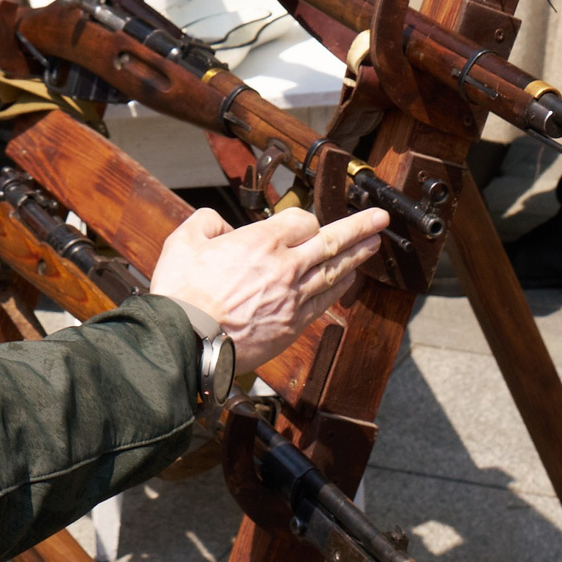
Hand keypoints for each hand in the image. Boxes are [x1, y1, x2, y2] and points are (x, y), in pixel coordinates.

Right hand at [148, 204, 388, 365]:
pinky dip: (341, 286)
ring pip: (334, 271)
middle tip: (380, 219)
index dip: (303, 219)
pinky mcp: (293, 325)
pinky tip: (350, 279)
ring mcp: (293, 297)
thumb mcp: (183, 241)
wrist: (186, 342)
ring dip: (358, 255)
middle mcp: (285, 266)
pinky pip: (325, 300)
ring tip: (375, 243)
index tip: (301, 223)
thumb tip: (222, 225)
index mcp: (261, 241)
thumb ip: (207, 222)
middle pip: (331, 241)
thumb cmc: (181, 293)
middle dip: (359, 227)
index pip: (301, 220)